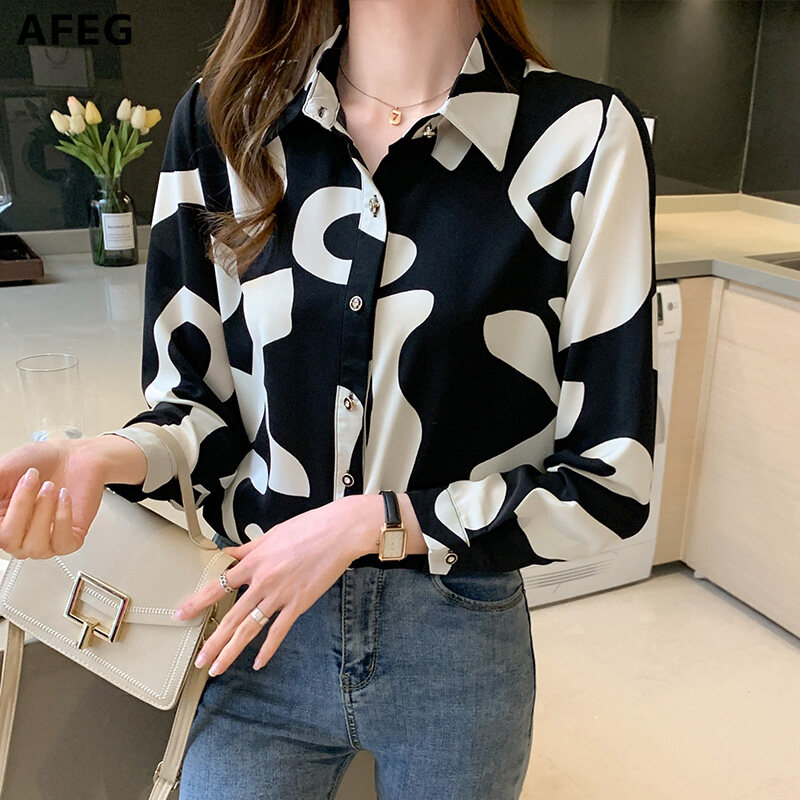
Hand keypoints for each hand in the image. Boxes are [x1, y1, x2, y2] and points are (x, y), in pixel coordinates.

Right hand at [0, 438, 109, 558]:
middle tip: (31, 479)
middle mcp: (19, 535)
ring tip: (50, 486)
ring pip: (35, 545)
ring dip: (43, 510)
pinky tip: (63, 496)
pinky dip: (63, 516)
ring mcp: (43, 540)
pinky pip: (62, 543)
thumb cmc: (40, 462)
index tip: (4, 493)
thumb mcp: (2, 471)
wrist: (75, 455)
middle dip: (21, 505)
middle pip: (8, 540)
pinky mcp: (69, 541)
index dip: (0, 519)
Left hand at [173, 493, 384, 674]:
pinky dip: (268, 649)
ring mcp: (280, 595)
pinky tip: (258, 663)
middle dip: (212, 641)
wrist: (339, 532)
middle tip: (199, 658)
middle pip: (230, 617)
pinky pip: (279, 631)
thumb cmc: (309, 528)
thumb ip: (249, 548)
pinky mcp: (299, 604)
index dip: (197, 602)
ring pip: (249, 629)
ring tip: (217, 667)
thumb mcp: (272, 534)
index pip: (218, 586)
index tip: (182, 614)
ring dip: (231, 651)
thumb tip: (230, 553)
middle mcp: (263, 581)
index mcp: (254, 562)